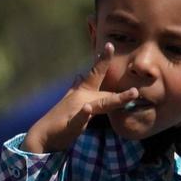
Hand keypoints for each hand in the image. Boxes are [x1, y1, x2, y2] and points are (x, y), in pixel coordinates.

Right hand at [21, 43, 139, 153]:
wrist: (43, 135)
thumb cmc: (59, 119)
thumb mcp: (69, 101)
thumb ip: (75, 88)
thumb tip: (79, 76)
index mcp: (82, 92)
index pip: (95, 74)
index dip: (103, 60)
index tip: (110, 45)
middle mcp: (81, 97)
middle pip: (104, 91)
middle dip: (120, 90)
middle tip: (137, 88)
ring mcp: (76, 109)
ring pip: (99, 103)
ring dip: (116, 99)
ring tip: (133, 95)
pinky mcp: (72, 123)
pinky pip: (80, 118)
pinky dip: (83, 113)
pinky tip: (87, 108)